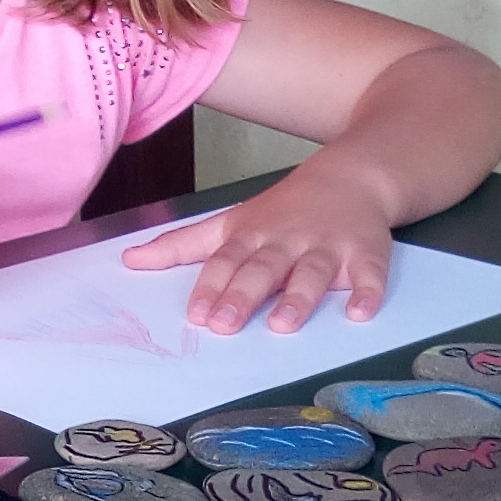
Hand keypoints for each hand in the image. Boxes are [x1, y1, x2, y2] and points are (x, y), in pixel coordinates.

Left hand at [119, 165, 394, 334]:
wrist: (351, 176)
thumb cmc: (283, 210)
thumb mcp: (230, 222)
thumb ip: (181, 245)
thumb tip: (129, 260)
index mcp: (252, 235)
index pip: (225, 261)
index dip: (210, 287)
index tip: (197, 314)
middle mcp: (287, 241)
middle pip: (263, 268)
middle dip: (243, 295)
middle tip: (225, 324)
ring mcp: (329, 246)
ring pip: (313, 273)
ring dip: (299, 298)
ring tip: (283, 324)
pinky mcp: (367, 253)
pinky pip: (371, 274)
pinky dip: (368, 293)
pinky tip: (361, 313)